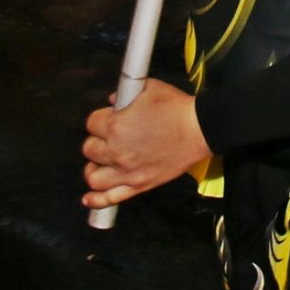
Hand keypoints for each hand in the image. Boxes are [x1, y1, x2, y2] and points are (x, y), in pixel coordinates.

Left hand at [83, 82, 210, 209]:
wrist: (200, 129)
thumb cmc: (177, 109)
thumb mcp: (149, 89)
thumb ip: (126, 93)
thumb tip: (113, 101)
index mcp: (116, 126)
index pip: (91, 123)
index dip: (100, 118)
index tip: (109, 117)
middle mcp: (116, 151)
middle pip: (89, 149)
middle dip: (97, 140)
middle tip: (108, 137)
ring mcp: (126, 171)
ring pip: (94, 176)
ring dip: (94, 168)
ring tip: (101, 162)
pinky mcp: (139, 185)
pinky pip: (111, 198)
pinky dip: (96, 200)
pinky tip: (89, 198)